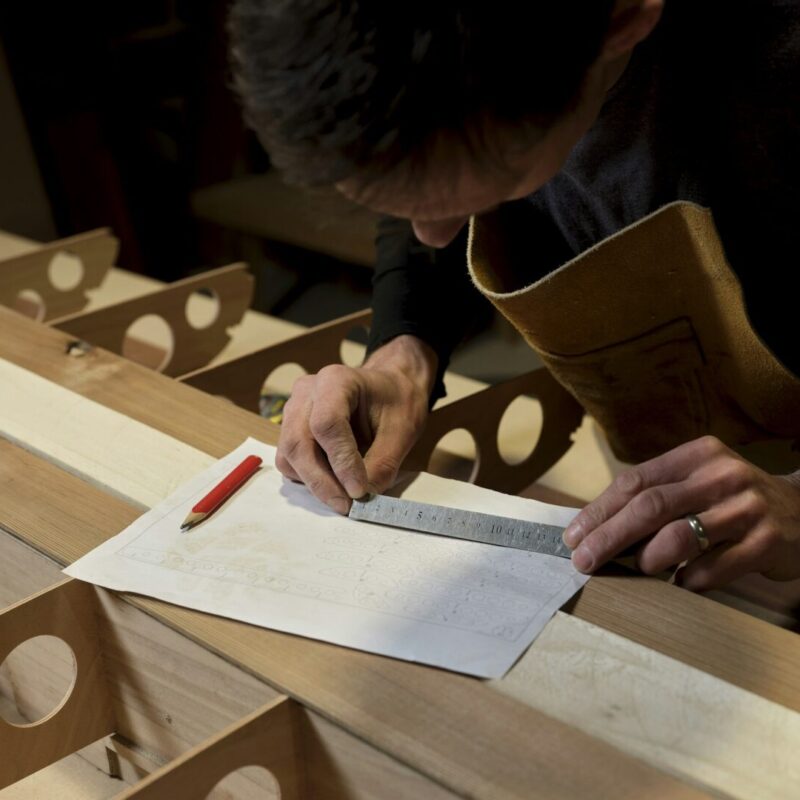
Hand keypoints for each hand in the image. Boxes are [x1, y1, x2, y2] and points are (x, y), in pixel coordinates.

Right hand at [276, 335, 435, 513]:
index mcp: (336, 380)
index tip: (359, 491)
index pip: (327, 423)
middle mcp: (307, 392)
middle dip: (321, 481)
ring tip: (344, 496)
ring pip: (289, 454)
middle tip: (346, 506)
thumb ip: (382, 465)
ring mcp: (294, 409)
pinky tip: (334, 483)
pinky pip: (289, 461)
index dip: (341, 461)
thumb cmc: (398, 403)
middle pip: (298, 442)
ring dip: (314, 483)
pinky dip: (308, 478)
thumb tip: (362, 499)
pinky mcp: (291, 429)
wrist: (390, 389)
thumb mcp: (402, 432)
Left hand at [561, 435, 799, 589]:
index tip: (573, 536)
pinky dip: (687, 581)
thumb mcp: (698, 482)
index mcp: (697, 455)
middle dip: (609, 537)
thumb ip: (656, 496)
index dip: (599, 510)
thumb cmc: (732, 499)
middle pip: (650, 507)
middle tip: (583, 561)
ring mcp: (747, 508)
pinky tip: (678, 585)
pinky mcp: (767, 543)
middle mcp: (722, 475)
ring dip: (648, 559)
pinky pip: (713, 569)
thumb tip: (594, 527)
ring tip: (638, 569)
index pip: (635, 481)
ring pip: (679, 537)